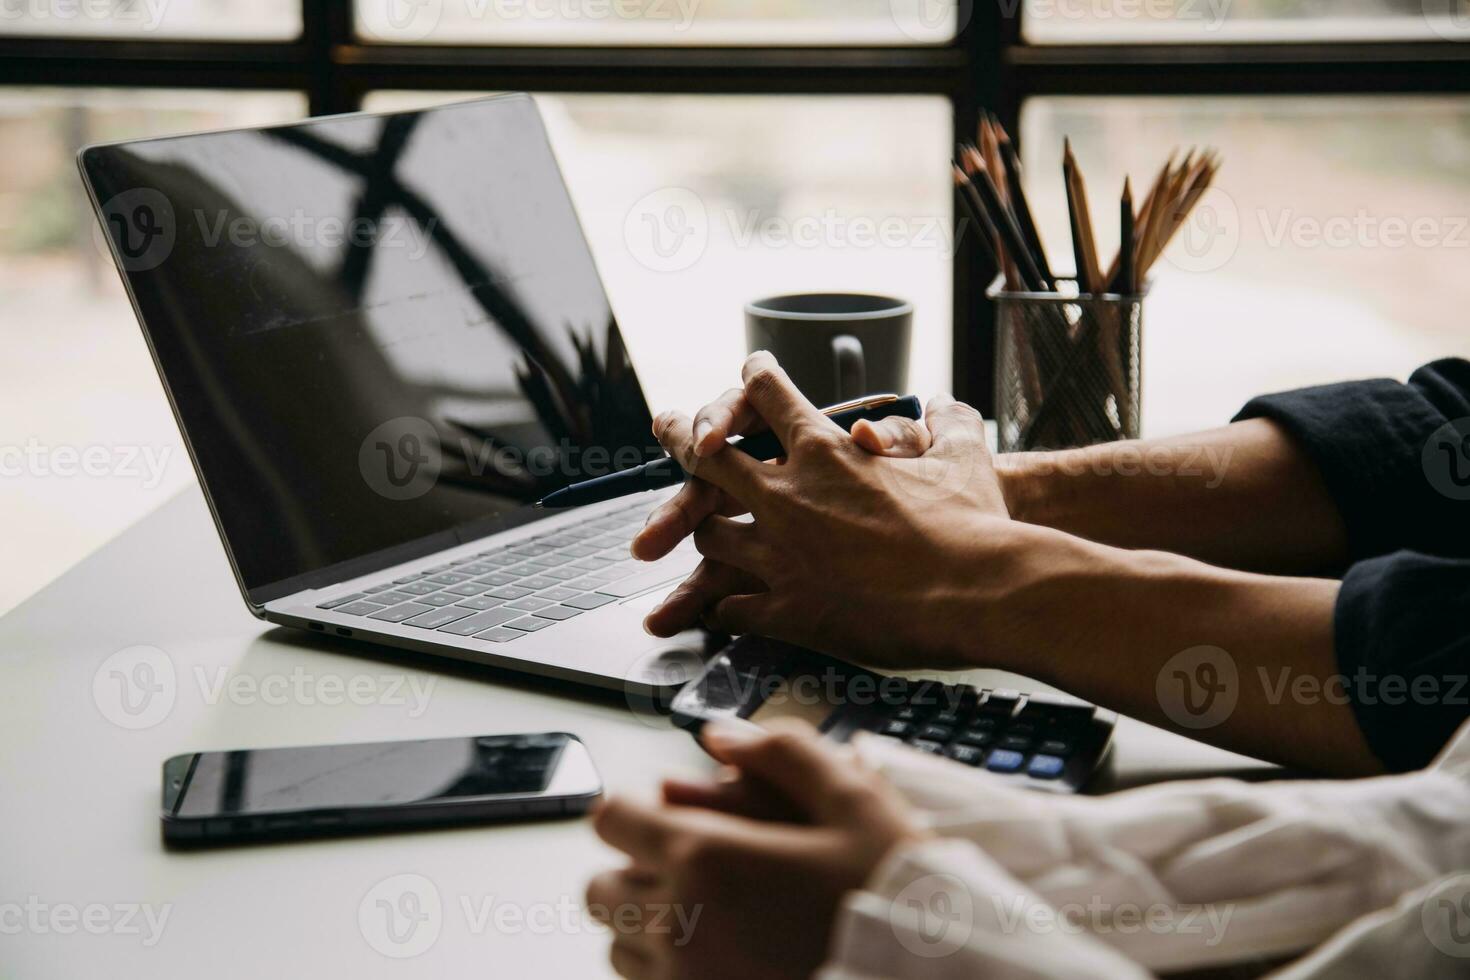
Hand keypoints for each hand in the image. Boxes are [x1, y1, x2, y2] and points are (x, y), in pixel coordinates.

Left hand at [586, 719, 928, 979]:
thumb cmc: (895, 895)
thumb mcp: (855, 803)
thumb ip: (784, 753)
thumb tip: (719, 735)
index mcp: (706, 858)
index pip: (612, 820)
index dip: (635, 810)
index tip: (667, 815)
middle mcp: (679, 924)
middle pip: (602, 887)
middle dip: (634, 868)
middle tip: (687, 865)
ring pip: (619, 945)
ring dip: (647, 924)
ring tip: (708, 915)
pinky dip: (667, 969)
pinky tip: (721, 955)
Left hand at [639, 352, 1009, 667]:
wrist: (977, 594)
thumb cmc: (974, 525)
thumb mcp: (964, 458)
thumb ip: (949, 425)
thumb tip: (946, 404)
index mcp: (825, 450)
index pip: (769, 396)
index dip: (754, 376)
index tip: (748, 369)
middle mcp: (788, 495)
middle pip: (707, 455)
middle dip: (682, 437)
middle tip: (666, 425)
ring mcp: (779, 554)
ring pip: (710, 534)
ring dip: (706, 530)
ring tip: (699, 530)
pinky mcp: (785, 609)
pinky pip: (732, 604)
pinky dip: (725, 604)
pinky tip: (722, 609)